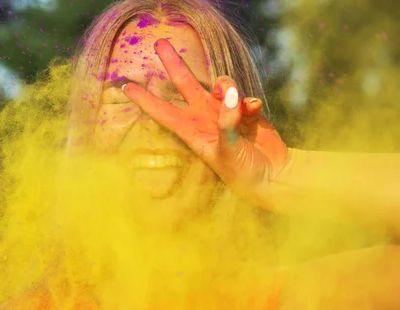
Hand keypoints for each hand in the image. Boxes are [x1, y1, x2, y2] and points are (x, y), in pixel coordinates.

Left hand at [122, 38, 288, 204]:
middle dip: (174, 63)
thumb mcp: (228, 151)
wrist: (273, 175)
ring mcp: (225, 112)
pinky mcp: (246, 111)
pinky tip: (255, 109)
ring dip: (226, 85)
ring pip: (219, 84)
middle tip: (160, 43)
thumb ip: (227, 122)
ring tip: (236, 100)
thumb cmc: (243, 172)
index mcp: (192, 132)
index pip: (163, 112)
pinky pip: (244, 95)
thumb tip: (230, 95)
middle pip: (185, 84)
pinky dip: (249, 100)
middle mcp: (205, 118)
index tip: (126, 88)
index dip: (145, 100)